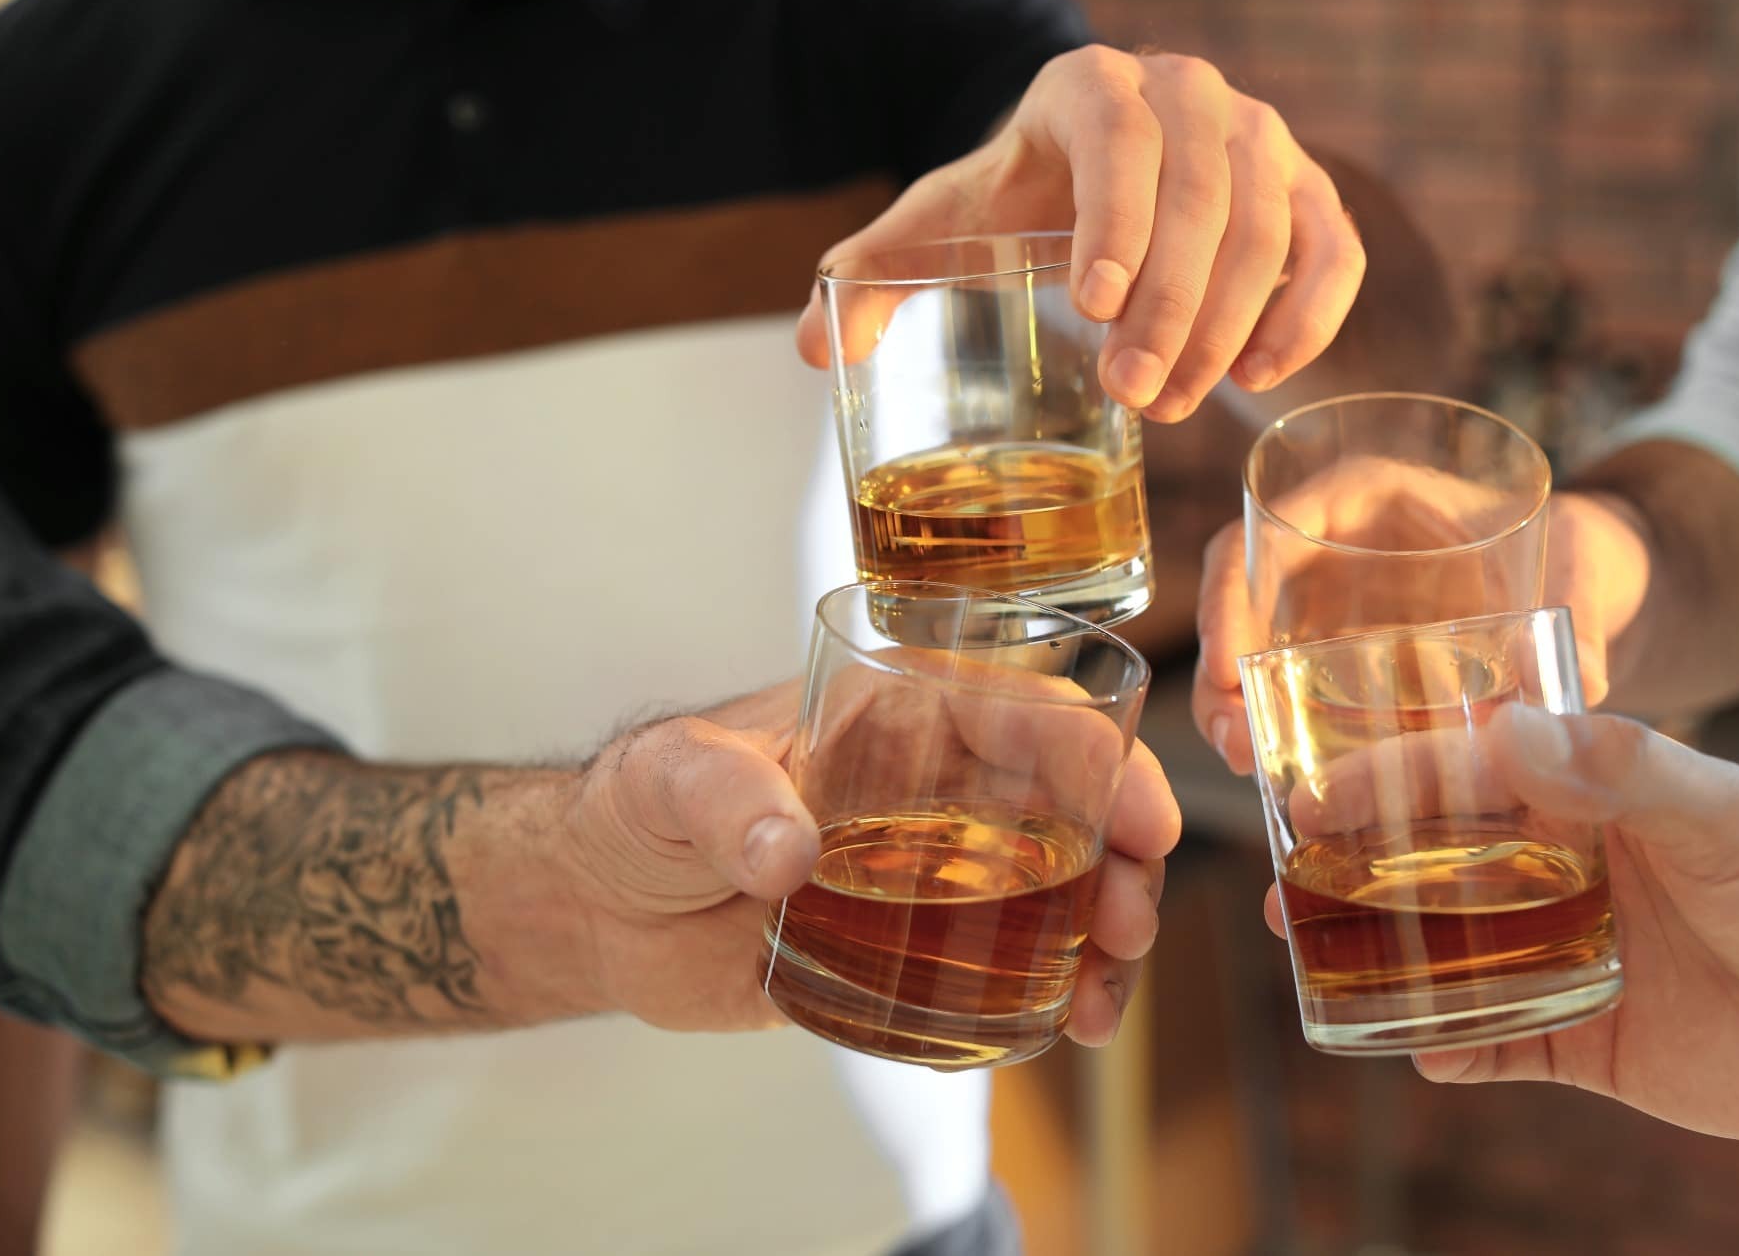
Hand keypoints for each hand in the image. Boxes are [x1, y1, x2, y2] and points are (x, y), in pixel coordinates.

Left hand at [566, 674, 1178, 1044]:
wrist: (601, 906)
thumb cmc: (636, 806)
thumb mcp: (668, 776)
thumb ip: (724, 797)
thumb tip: (788, 849)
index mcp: (894, 713)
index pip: (1022, 714)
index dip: (1097, 760)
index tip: (1137, 819)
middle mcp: (935, 787)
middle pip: (1070, 807)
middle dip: (1124, 862)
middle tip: (1126, 927)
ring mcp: (933, 869)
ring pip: (1058, 889)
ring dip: (1103, 940)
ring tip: (1099, 1003)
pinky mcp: (914, 944)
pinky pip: (1007, 960)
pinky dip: (1053, 989)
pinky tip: (1063, 1025)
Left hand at [795, 45, 1365, 422]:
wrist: (1090, 177)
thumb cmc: (1011, 205)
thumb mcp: (936, 228)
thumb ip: (869, 277)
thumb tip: (817, 349)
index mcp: (1092, 87)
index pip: (1119, 138)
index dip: (1117, 217)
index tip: (1094, 306)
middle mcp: (1190, 94)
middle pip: (1203, 191)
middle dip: (1173, 303)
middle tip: (1135, 393)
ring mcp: (1261, 139)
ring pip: (1270, 225)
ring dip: (1229, 322)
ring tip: (1178, 402)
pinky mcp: (1310, 192)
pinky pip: (1333, 250)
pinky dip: (1309, 314)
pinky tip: (1261, 377)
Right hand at [1193, 477, 1650, 774]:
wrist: (1589, 581)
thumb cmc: (1578, 548)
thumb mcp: (1582, 569)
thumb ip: (1584, 618)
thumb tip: (1586, 685)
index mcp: (1373, 497)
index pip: (1275, 525)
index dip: (1235, 589)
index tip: (1228, 658)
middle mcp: (1336, 545)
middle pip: (1242, 592)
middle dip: (1220, 666)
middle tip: (1235, 740)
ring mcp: (1334, 602)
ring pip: (1252, 643)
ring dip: (1233, 703)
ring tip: (1249, 766)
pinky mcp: (1345, 655)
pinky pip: (1290, 684)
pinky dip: (1275, 725)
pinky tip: (1283, 779)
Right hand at [1271, 708, 1738, 1143]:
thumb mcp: (1725, 810)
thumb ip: (1622, 769)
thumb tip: (1504, 728)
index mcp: (1583, 799)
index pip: (1460, 777)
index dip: (1380, 781)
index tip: (1311, 791)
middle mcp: (1559, 871)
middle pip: (1429, 866)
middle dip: (1350, 872)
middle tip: (1284, 885)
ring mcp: (1565, 955)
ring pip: (1442, 953)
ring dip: (1374, 954)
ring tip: (1307, 952)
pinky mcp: (1582, 1039)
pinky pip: (1493, 1044)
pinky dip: (1446, 1047)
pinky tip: (1411, 1046)